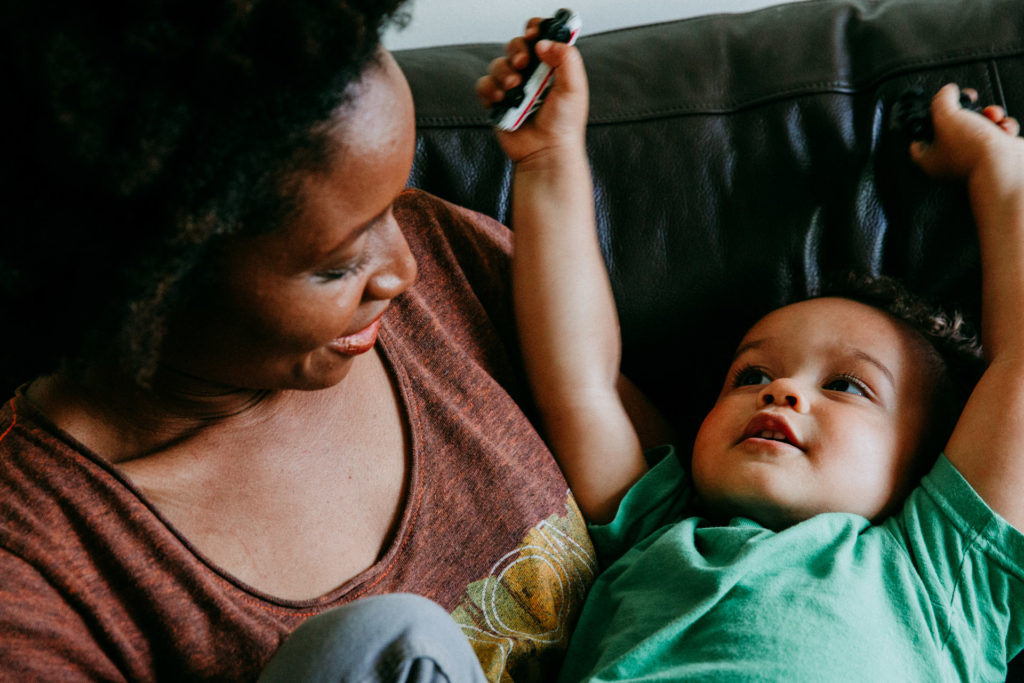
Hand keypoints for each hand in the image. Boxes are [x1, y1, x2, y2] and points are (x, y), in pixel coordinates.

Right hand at [475, 19, 588, 163]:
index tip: (534, 34)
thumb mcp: (574, 87)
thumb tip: (543, 43)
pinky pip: (484, 85)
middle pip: (516, 45)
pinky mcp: (498, 102)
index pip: (541, 36)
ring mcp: (513, 88)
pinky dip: (490, 89)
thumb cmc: (564, 125)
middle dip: (517, 50)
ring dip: (504, 72)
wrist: (547, 152)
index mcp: (552, 66)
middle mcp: (531, 74)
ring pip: (498, 64)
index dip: (535, 29)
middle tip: (524, 64)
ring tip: (514, 88)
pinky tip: (501, 99)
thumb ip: (565, 58)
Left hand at [910, 83, 1022, 184]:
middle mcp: (952, 161)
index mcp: (931, 158)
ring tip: (992, 115)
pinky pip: (998, 134)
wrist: (1005, 167)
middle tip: (970, 102)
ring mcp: (975, 158)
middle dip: (965, 111)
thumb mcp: (945, 116)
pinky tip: (1004, 128)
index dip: (925, 121)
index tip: (935, 108)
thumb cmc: (971, 150)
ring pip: (979, 127)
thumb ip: (942, 100)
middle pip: (953, 128)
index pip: (919, 139)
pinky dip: (1003, 127)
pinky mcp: (997, 155)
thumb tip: (947, 91)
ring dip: (988, 116)